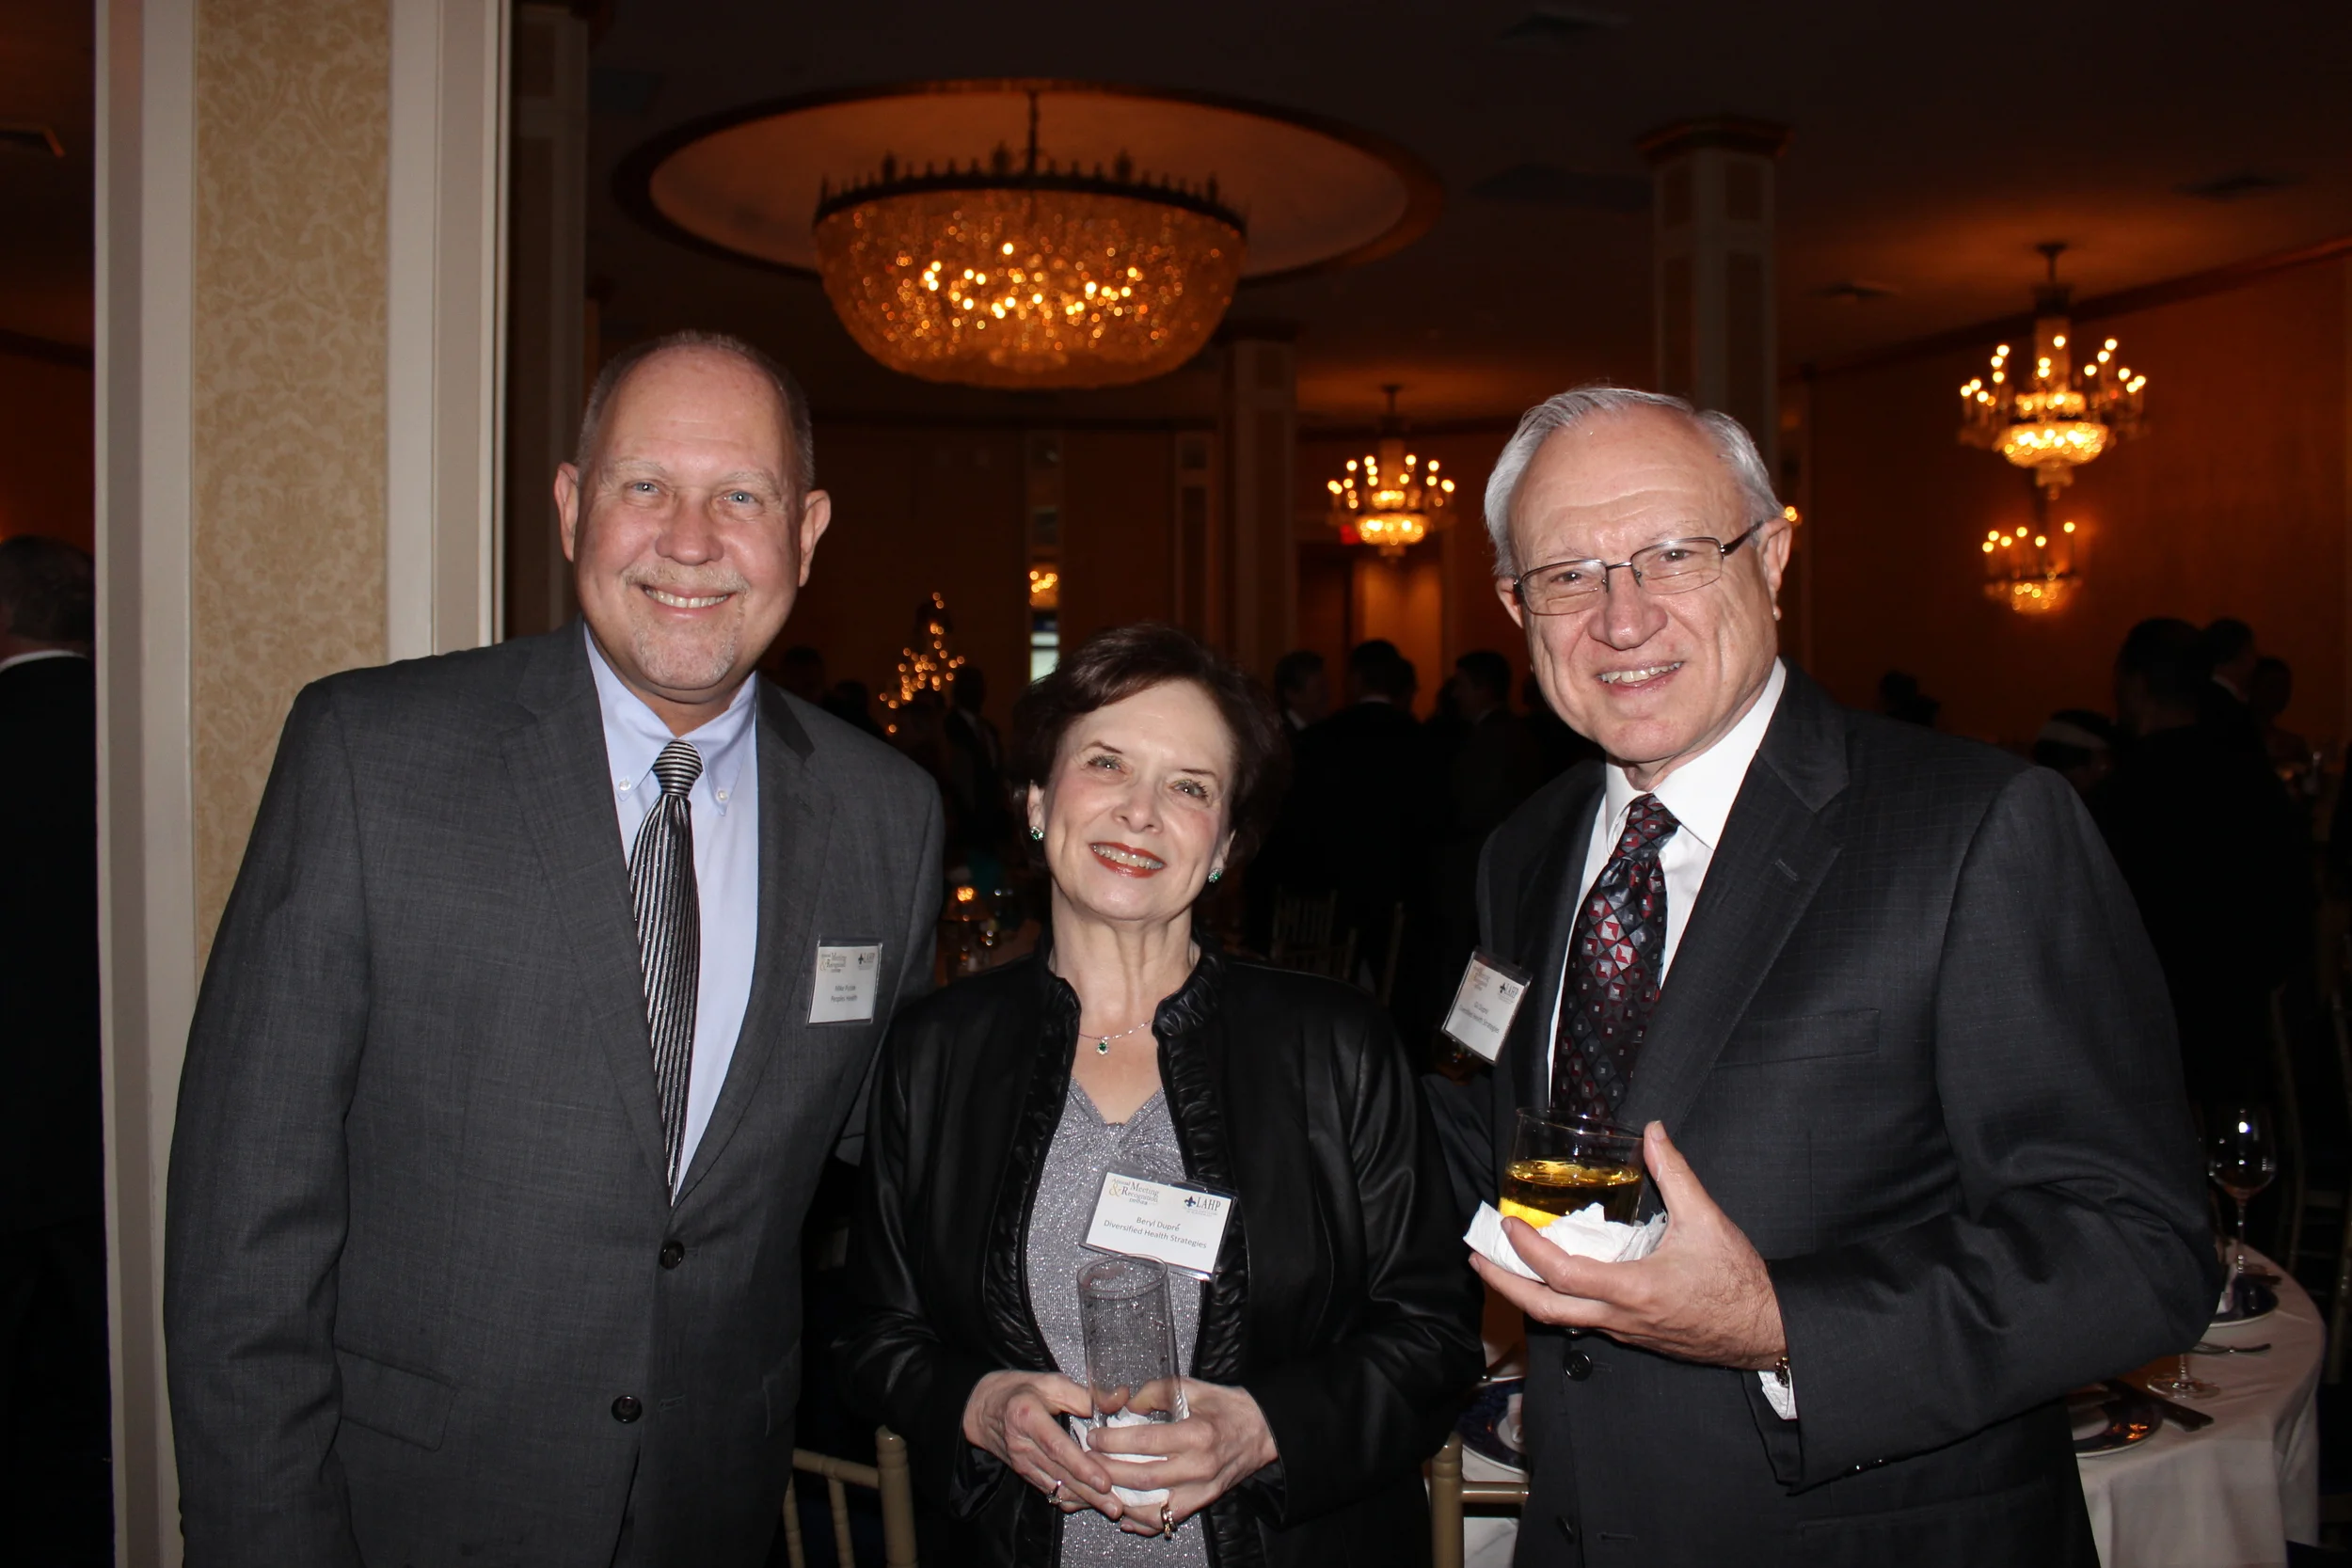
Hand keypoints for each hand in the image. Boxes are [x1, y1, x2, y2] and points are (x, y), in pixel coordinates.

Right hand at [961, 1370, 1122, 1519]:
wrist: (983, 1408)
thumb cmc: (1019, 1391)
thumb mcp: (1050, 1382)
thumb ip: (1085, 1395)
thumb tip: (1119, 1398)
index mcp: (1027, 1417)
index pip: (1056, 1448)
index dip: (1081, 1466)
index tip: (1103, 1480)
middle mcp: (1022, 1445)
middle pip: (1060, 1474)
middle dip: (1090, 1492)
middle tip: (1115, 1505)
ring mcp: (1022, 1463)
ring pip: (1056, 1488)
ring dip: (1084, 1499)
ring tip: (1110, 1507)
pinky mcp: (1025, 1474)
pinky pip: (1050, 1491)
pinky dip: (1071, 1498)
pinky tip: (1091, 1502)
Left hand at [1086, 1379, 1278, 1533]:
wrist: (1261, 1430)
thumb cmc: (1226, 1407)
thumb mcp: (1192, 1388)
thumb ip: (1155, 1392)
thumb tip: (1124, 1403)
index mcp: (1196, 1434)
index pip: (1146, 1441)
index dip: (1115, 1441)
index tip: (1094, 1438)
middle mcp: (1199, 1466)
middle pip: (1144, 1477)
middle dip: (1109, 1472)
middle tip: (1087, 1463)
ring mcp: (1202, 1489)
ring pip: (1154, 1506)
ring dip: (1122, 1501)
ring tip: (1099, 1489)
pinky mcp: (1204, 1501)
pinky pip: (1169, 1519)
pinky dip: (1144, 1521)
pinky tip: (1125, 1515)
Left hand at [1472, 1121, 1785, 1369]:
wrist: (1766, 1331)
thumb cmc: (1738, 1282)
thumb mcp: (1707, 1221)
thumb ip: (1675, 1173)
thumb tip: (1653, 1132)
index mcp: (1633, 1289)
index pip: (1563, 1274)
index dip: (1529, 1250)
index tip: (1508, 1225)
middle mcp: (1620, 1316)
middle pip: (1545, 1310)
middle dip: (1505, 1285)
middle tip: (1478, 1258)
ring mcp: (1624, 1330)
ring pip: (1561, 1319)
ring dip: (1526, 1293)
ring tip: (1503, 1266)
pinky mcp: (1633, 1335)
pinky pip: (1583, 1320)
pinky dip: (1557, 1300)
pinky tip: (1551, 1280)